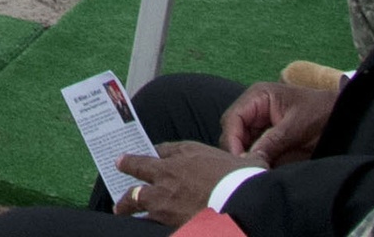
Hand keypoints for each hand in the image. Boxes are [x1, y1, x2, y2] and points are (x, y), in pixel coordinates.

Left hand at [114, 142, 266, 225]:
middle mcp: (170, 171)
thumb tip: (255, 156)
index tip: (151, 153)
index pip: (164, 148)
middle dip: (129, 166)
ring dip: (126, 201)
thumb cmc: (242, 179)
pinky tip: (138, 226)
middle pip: (141, 166)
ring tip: (119, 206)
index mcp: (188, 152)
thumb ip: (244, 157)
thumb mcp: (245, 161)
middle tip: (118, 164)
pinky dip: (141, 223)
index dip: (156, 151)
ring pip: (135, 197)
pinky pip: (146, 221)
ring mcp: (164, 197)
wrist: (237, 203)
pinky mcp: (164, 219)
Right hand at [221, 81, 336, 166]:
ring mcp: (258, 120)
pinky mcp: (265, 134)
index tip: (238, 163)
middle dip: (236, 150)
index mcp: (258, 96)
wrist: (337, 114)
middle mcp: (253, 106)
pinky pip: (251, 148)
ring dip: (243, 156)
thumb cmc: (318, 112)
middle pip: (231, 131)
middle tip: (246, 171)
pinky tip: (259, 168)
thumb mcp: (296, 127)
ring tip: (253, 171)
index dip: (232, 141)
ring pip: (239, 141)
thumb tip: (249, 160)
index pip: (232, 119)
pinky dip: (253, 159)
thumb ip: (272, 141)